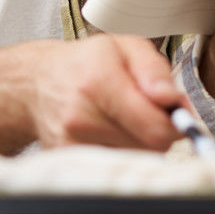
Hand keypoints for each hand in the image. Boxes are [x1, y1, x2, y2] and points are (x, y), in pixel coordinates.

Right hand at [9, 34, 186, 149]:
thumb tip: (173, 101)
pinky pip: (115, 165)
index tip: (177, 114)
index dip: (177, 123)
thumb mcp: (126, 48)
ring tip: (125, 119)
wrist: (37, 82)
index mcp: (100, 83)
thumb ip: (155, 72)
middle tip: (148, 111)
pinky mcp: (68, 162)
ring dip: (140, 143)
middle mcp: (82, 117)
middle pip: (150, 146)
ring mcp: (72, 144)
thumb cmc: (86, 63)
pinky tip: (110, 133)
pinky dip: (121, 152)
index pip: (155, 127)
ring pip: (135, 158)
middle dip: (159, 131)